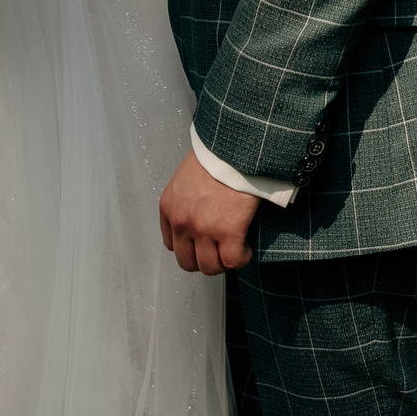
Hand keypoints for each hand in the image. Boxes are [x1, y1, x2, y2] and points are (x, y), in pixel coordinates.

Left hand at [160, 148, 260, 275]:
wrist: (233, 149)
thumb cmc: (215, 156)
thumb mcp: (187, 177)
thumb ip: (186, 200)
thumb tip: (200, 214)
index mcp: (169, 207)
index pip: (171, 244)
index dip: (190, 247)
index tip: (203, 242)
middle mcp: (182, 222)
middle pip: (187, 262)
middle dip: (204, 259)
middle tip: (219, 250)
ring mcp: (203, 230)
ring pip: (209, 267)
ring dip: (223, 261)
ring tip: (235, 248)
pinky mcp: (228, 232)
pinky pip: (233, 261)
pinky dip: (242, 258)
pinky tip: (247, 247)